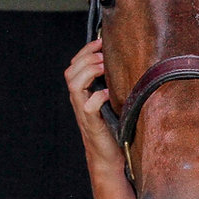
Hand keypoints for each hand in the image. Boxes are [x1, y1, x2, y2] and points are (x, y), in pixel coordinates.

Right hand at [64, 38, 122, 171]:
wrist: (110, 157)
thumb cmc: (114, 128)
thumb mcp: (113, 102)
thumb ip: (113, 85)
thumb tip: (128, 63)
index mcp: (83, 93)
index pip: (75, 65)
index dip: (85, 51)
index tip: (100, 41)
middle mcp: (79, 101)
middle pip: (71, 72)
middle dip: (86, 58)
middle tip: (103, 54)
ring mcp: (84, 113)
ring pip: (74, 86)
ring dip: (88, 72)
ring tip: (103, 66)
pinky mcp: (92, 124)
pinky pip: (88, 107)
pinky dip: (97, 96)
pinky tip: (108, 92)